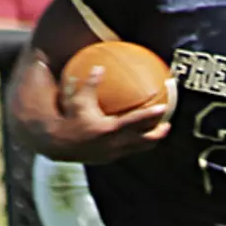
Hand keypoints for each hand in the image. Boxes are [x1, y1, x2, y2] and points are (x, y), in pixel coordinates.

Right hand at [52, 68, 169, 163]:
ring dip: (150, 141)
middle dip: (158, 134)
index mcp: (109, 129)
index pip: (135, 122)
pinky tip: (140, 137)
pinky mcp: (109, 158)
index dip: (151, 115)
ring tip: (160, 132)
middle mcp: (114, 144)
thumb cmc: (69, 119)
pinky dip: (137, 144)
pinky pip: (128, 150)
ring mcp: (112, 153)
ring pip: (138, 148)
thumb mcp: (78, 100)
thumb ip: (90, 84)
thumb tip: (99, 67)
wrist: (57, 144)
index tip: (164, 108)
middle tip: (169, 125)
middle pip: (143, 140)